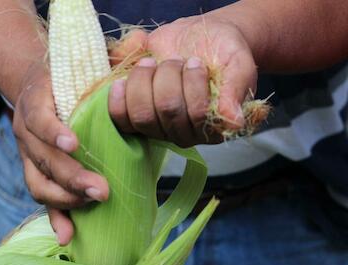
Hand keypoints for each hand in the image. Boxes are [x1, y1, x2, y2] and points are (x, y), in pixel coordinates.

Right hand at [12, 61, 108, 244]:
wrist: (39, 87)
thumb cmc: (68, 79)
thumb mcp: (83, 67)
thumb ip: (109, 61)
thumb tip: (142, 45)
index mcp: (37, 102)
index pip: (39, 118)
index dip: (54, 132)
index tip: (75, 143)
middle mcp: (27, 132)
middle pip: (43, 160)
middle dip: (72, 177)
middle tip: (101, 191)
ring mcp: (29, 157)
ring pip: (39, 184)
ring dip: (65, 199)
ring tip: (92, 204)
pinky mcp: (36, 174)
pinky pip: (42, 199)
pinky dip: (55, 217)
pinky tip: (68, 235)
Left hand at [109, 14, 257, 146]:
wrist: (201, 40)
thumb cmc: (222, 53)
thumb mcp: (238, 65)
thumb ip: (235, 90)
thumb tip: (234, 121)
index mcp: (212, 125)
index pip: (196, 114)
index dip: (192, 84)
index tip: (196, 61)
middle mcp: (185, 133)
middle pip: (165, 111)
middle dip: (168, 75)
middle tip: (175, 59)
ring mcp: (159, 128)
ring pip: (141, 114)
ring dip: (143, 80)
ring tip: (153, 62)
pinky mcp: (136, 119)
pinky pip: (120, 119)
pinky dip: (117, 98)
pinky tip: (122, 81)